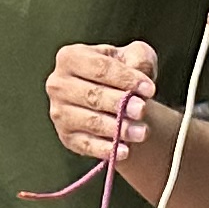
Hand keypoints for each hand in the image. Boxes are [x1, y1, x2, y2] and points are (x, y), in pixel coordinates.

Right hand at [47, 40, 167, 168]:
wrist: (113, 98)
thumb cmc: (121, 73)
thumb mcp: (133, 56)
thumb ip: (139, 58)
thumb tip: (139, 75)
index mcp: (71, 57)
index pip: (100, 68)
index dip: (126, 79)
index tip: (149, 89)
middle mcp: (58, 84)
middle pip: (92, 95)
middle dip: (120, 104)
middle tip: (142, 110)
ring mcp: (59, 112)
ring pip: (90, 121)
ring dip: (118, 128)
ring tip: (142, 132)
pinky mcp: (67, 136)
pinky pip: (86, 144)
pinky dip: (105, 149)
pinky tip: (124, 151)